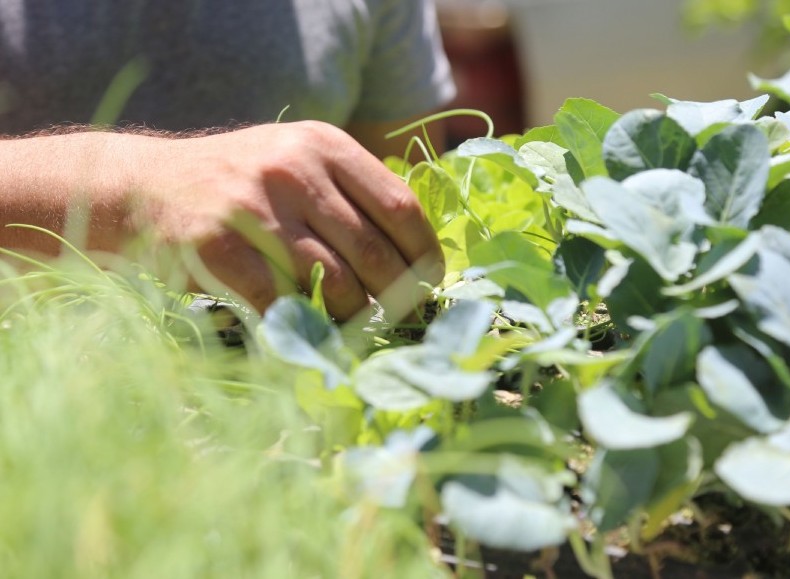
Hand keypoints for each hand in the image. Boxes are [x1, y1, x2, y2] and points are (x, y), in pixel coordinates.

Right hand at [128, 121, 443, 318]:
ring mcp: (252, 208)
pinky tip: (308, 334)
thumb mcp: (297, 162)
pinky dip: (302, 328)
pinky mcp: (216, 248)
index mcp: (324, 145)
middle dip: (394, 297)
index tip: (431, 284)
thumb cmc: (238, 183)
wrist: (145, 187)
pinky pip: (280, 304)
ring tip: (349, 326)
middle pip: (373, 251)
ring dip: (350, 317)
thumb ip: (351, 194)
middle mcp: (293, 169)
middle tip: (395, 319)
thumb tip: (415, 254)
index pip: (401, 206)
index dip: (425, 255)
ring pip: (334, 283)